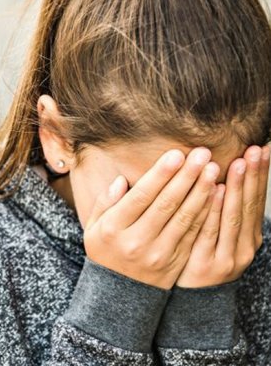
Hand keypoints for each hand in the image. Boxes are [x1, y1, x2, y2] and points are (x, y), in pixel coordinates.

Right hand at [84, 148, 218, 288]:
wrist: (119, 294)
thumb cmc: (105, 251)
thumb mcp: (94, 227)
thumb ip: (105, 202)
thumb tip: (122, 180)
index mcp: (113, 229)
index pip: (141, 196)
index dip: (161, 175)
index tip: (176, 154)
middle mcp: (137, 241)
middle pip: (166, 204)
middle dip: (186, 177)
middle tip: (201, 154)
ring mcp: (158, 254)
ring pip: (184, 218)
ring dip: (201, 192)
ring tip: (212, 169)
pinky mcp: (175, 262)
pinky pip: (193, 234)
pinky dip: (205, 213)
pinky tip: (214, 195)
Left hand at [176, 145, 269, 287]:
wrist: (190, 302)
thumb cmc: (200, 258)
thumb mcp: (217, 235)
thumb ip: (220, 208)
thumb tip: (219, 175)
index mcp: (248, 236)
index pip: (256, 200)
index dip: (260, 175)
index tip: (262, 148)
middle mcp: (244, 246)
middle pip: (249, 205)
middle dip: (253, 176)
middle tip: (255, 150)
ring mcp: (227, 257)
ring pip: (233, 217)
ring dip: (237, 189)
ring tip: (239, 163)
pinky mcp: (207, 264)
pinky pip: (210, 231)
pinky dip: (215, 210)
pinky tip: (216, 191)